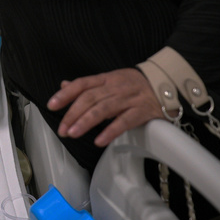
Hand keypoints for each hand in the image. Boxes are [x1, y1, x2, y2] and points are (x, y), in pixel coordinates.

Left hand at [47, 68, 163, 146]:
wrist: (167, 83)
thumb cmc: (135, 84)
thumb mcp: (110, 79)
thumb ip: (88, 85)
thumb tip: (64, 86)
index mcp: (106, 79)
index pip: (81, 84)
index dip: (65, 94)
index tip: (51, 105)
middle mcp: (115, 87)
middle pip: (89, 98)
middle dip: (72, 113)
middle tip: (62, 128)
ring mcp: (129, 99)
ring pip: (104, 109)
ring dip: (86, 122)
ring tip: (73, 133)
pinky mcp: (143, 111)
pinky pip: (125, 121)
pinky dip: (111, 131)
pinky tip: (100, 140)